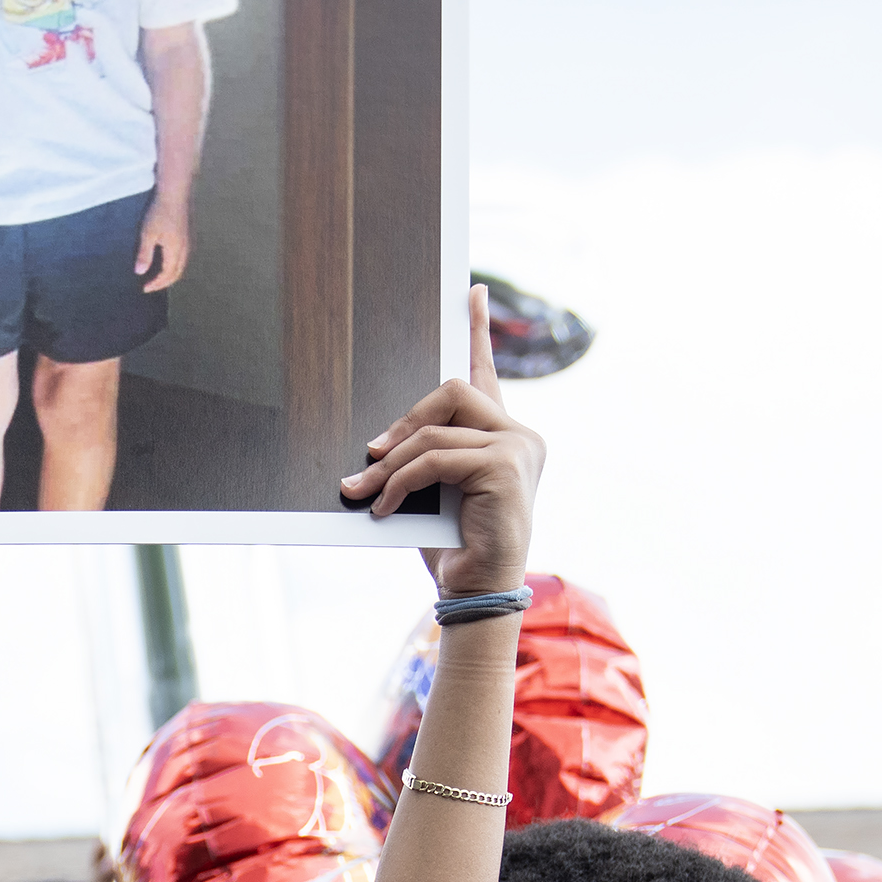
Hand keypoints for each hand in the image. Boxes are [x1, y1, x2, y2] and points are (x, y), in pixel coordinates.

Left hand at [135, 196, 191, 292]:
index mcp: (176, 251)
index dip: (156, 284)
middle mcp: (186, 249)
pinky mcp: (190, 233)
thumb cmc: (160, 211)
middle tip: (151, 285)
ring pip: (182, 264)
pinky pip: (184, 256)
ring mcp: (190, 241)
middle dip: (164, 282)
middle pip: (177, 273)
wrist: (176, 191)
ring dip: (171, 273)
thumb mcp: (147, 233)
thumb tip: (139, 272)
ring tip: (159, 275)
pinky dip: (175, 263)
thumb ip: (144, 254)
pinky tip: (167, 259)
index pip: (167, 275)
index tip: (144, 288)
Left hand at [341, 286, 541, 595]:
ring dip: (390, 462)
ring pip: (436, 428)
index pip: (487, 372)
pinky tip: (384, 508)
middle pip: (451, 390)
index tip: (471, 291)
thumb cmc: (453, 545)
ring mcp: (518, 448)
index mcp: (501, 434)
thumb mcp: (433, 489)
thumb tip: (378, 442)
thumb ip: (423, 455)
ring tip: (363, 491)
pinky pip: (435, 458)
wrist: (476, 591)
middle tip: (369, 454)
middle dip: (403, 421)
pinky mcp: (507, 467)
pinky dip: (400, 482)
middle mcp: (519, 435)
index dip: (477, 330)